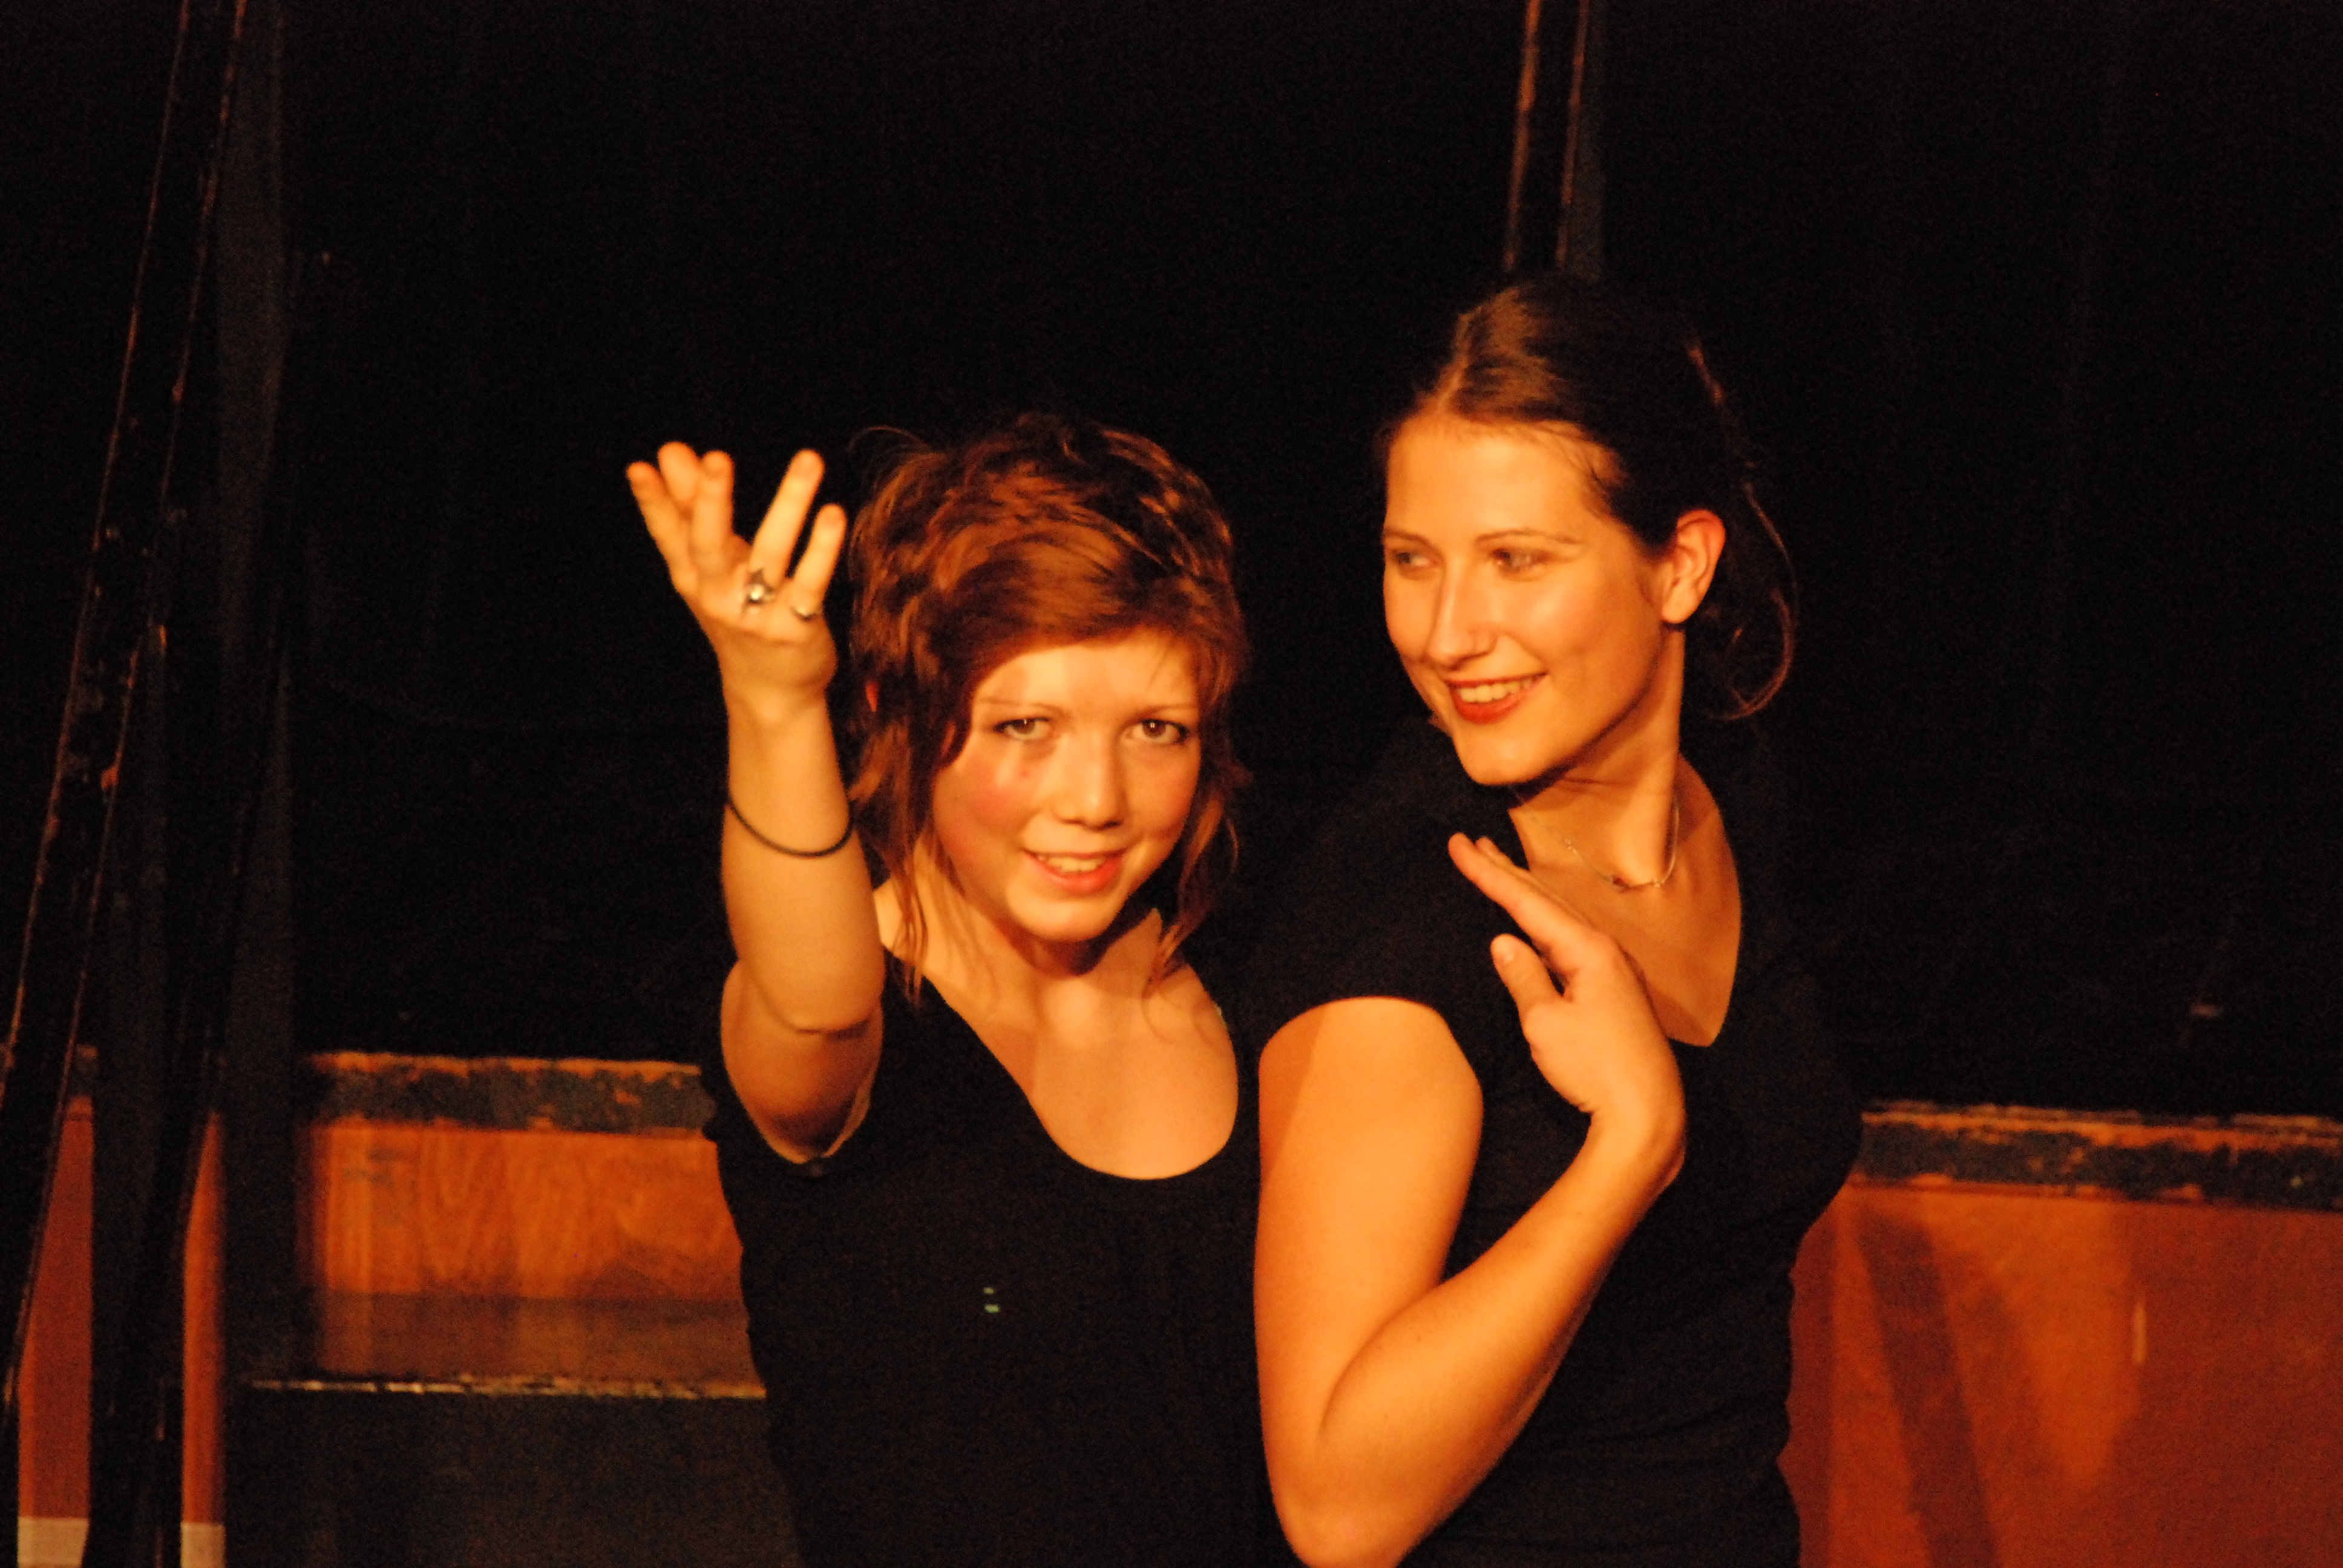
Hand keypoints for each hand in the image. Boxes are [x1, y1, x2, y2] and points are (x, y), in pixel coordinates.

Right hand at [628, 445, 848, 709]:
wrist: (770, 689)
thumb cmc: (738, 613)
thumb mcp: (708, 567)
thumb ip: (690, 508)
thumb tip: (671, 451)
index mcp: (692, 576)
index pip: (669, 533)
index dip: (653, 503)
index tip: (641, 467)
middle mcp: (718, 594)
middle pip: (709, 543)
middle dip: (710, 500)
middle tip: (716, 458)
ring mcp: (757, 612)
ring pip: (771, 553)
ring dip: (790, 503)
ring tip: (809, 459)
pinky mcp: (796, 627)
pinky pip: (810, 583)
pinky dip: (822, 549)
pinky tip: (832, 513)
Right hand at [1445, 834, 1684, 1174]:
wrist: (1648, 1113)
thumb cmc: (1595, 1069)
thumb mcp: (1545, 1023)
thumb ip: (1523, 977)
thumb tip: (1503, 943)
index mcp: (1588, 950)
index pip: (1526, 902)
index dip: (1488, 874)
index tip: (1458, 846)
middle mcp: (1606, 950)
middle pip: (1547, 900)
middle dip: (1507, 871)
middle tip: (1475, 844)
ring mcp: (1615, 970)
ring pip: (1562, 919)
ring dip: (1528, 894)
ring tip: (1501, 870)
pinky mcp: (1616, 991)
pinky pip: (1573, 942)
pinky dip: (1547, 923)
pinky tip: (1538, 926)